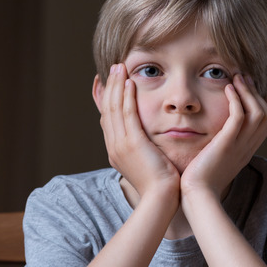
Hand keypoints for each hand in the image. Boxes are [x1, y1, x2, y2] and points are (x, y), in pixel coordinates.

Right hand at [98, 64, 180, 200]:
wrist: (160, 199)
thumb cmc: (160, 186)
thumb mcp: (148, 164)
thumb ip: (145, 150)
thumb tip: (150, 142)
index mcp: (115, 151)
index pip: (107, 119)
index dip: (106, 98)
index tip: (107, 83)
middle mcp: (113, 146)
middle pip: (107, 109)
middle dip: (110, 86)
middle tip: (114, 68)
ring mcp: (121, 145)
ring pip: (114, 108)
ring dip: (117, 85)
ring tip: (119, 67)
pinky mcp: (132, 143)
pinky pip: (127, 114)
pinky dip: (127, 97)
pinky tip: (130, 83)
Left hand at [180, 74, 266, 198]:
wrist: (197, 196)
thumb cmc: (201, 181)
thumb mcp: (216, 160)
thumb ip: (221, 145)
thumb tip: (214, 135)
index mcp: (247, 150)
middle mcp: (248, 147)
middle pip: (266, 114)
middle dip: (257, 92)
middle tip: (244, 76)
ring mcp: (240, 146)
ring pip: (257, 112)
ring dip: (248, 92)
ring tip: (237, 77)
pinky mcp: (226, 144)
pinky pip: (239, 116)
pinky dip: (236, 100)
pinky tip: (228, 88)